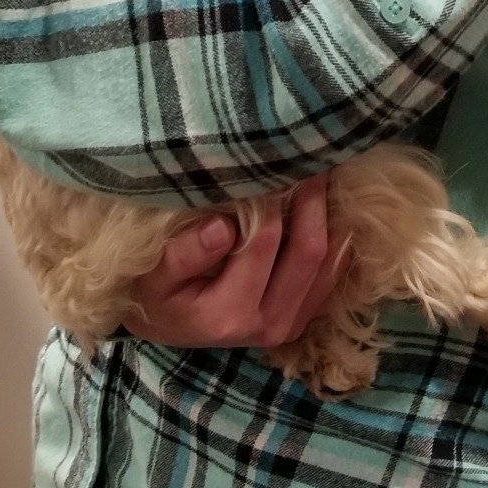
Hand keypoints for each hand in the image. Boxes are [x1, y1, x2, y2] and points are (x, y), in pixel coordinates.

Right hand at [120, 174, 347, 350]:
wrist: (168, 328)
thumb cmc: (157, 295)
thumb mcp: (153, 275)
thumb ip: (183, 255)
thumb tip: (221, 227)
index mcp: (228, 315)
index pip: (264, 242)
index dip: (271, 200)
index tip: (269, 164)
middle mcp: (267, 325)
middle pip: (308, 253)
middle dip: (313, 202)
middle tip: (310, 159)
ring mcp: (289, 326)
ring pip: (329, 264)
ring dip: (328, 218)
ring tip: (319, 176)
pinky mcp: (302, 319)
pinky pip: (332, 276)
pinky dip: (334, 240)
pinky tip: (325, 208)